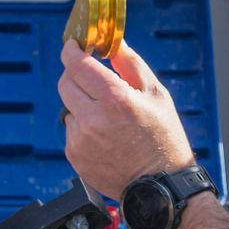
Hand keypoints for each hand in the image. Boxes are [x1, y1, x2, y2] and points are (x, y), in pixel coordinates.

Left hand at [58, 39, 197, 194]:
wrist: (159, 186)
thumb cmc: (163, 137)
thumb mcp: (156, 94)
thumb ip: (130, 64)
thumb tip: (113, 42)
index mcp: (115, 99)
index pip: (77, 65)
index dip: (71, 51)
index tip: (73, 45)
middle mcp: (92, 119)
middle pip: (65, 83)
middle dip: (74, 74)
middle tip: (90, 76)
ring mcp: (80, 139)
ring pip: (68, 107)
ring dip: (81, 104)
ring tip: (108, 118)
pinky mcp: (74, 156)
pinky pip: (71, 130)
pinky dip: (83, 127)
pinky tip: (105, 137)